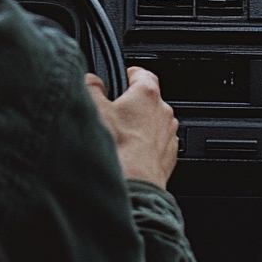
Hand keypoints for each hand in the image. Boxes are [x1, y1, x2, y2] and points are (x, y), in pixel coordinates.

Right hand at [85, 66, 178, 188]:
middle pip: (145, 99)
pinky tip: (127, 156)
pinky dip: (143, 147)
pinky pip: (155, 145)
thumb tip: (91, 80)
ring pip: (150, 123)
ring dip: (137, 128)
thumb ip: (91, 86)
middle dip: (128, 106)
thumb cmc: (118, 150)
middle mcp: (164, 111)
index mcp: (148, 93)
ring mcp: (169, 135)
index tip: (116, 82)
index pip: (140, 72)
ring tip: (117, 140)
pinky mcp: (169, 157)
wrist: (133, 190)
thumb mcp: (94, 110)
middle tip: (110, 117)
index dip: (125, 76)